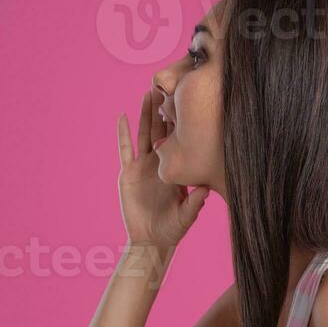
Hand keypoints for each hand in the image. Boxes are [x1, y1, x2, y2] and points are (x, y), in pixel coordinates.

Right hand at [117, 90, 209, 248]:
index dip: (182, 123)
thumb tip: (206, 189)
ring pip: (144, 134)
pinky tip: (122, 116)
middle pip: (162, 130)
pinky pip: (124, 149)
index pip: (180, 141)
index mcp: (176, 168)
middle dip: (164, 109)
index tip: (187, 103)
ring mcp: (143, 166)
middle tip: (167, 86)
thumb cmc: (172, 230)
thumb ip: (194, 203)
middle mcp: (160, 163)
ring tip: (148, 92)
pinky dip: (123, 133)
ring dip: (146, 114)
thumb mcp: (186, 217)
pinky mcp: (128, 172)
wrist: (150, 240)